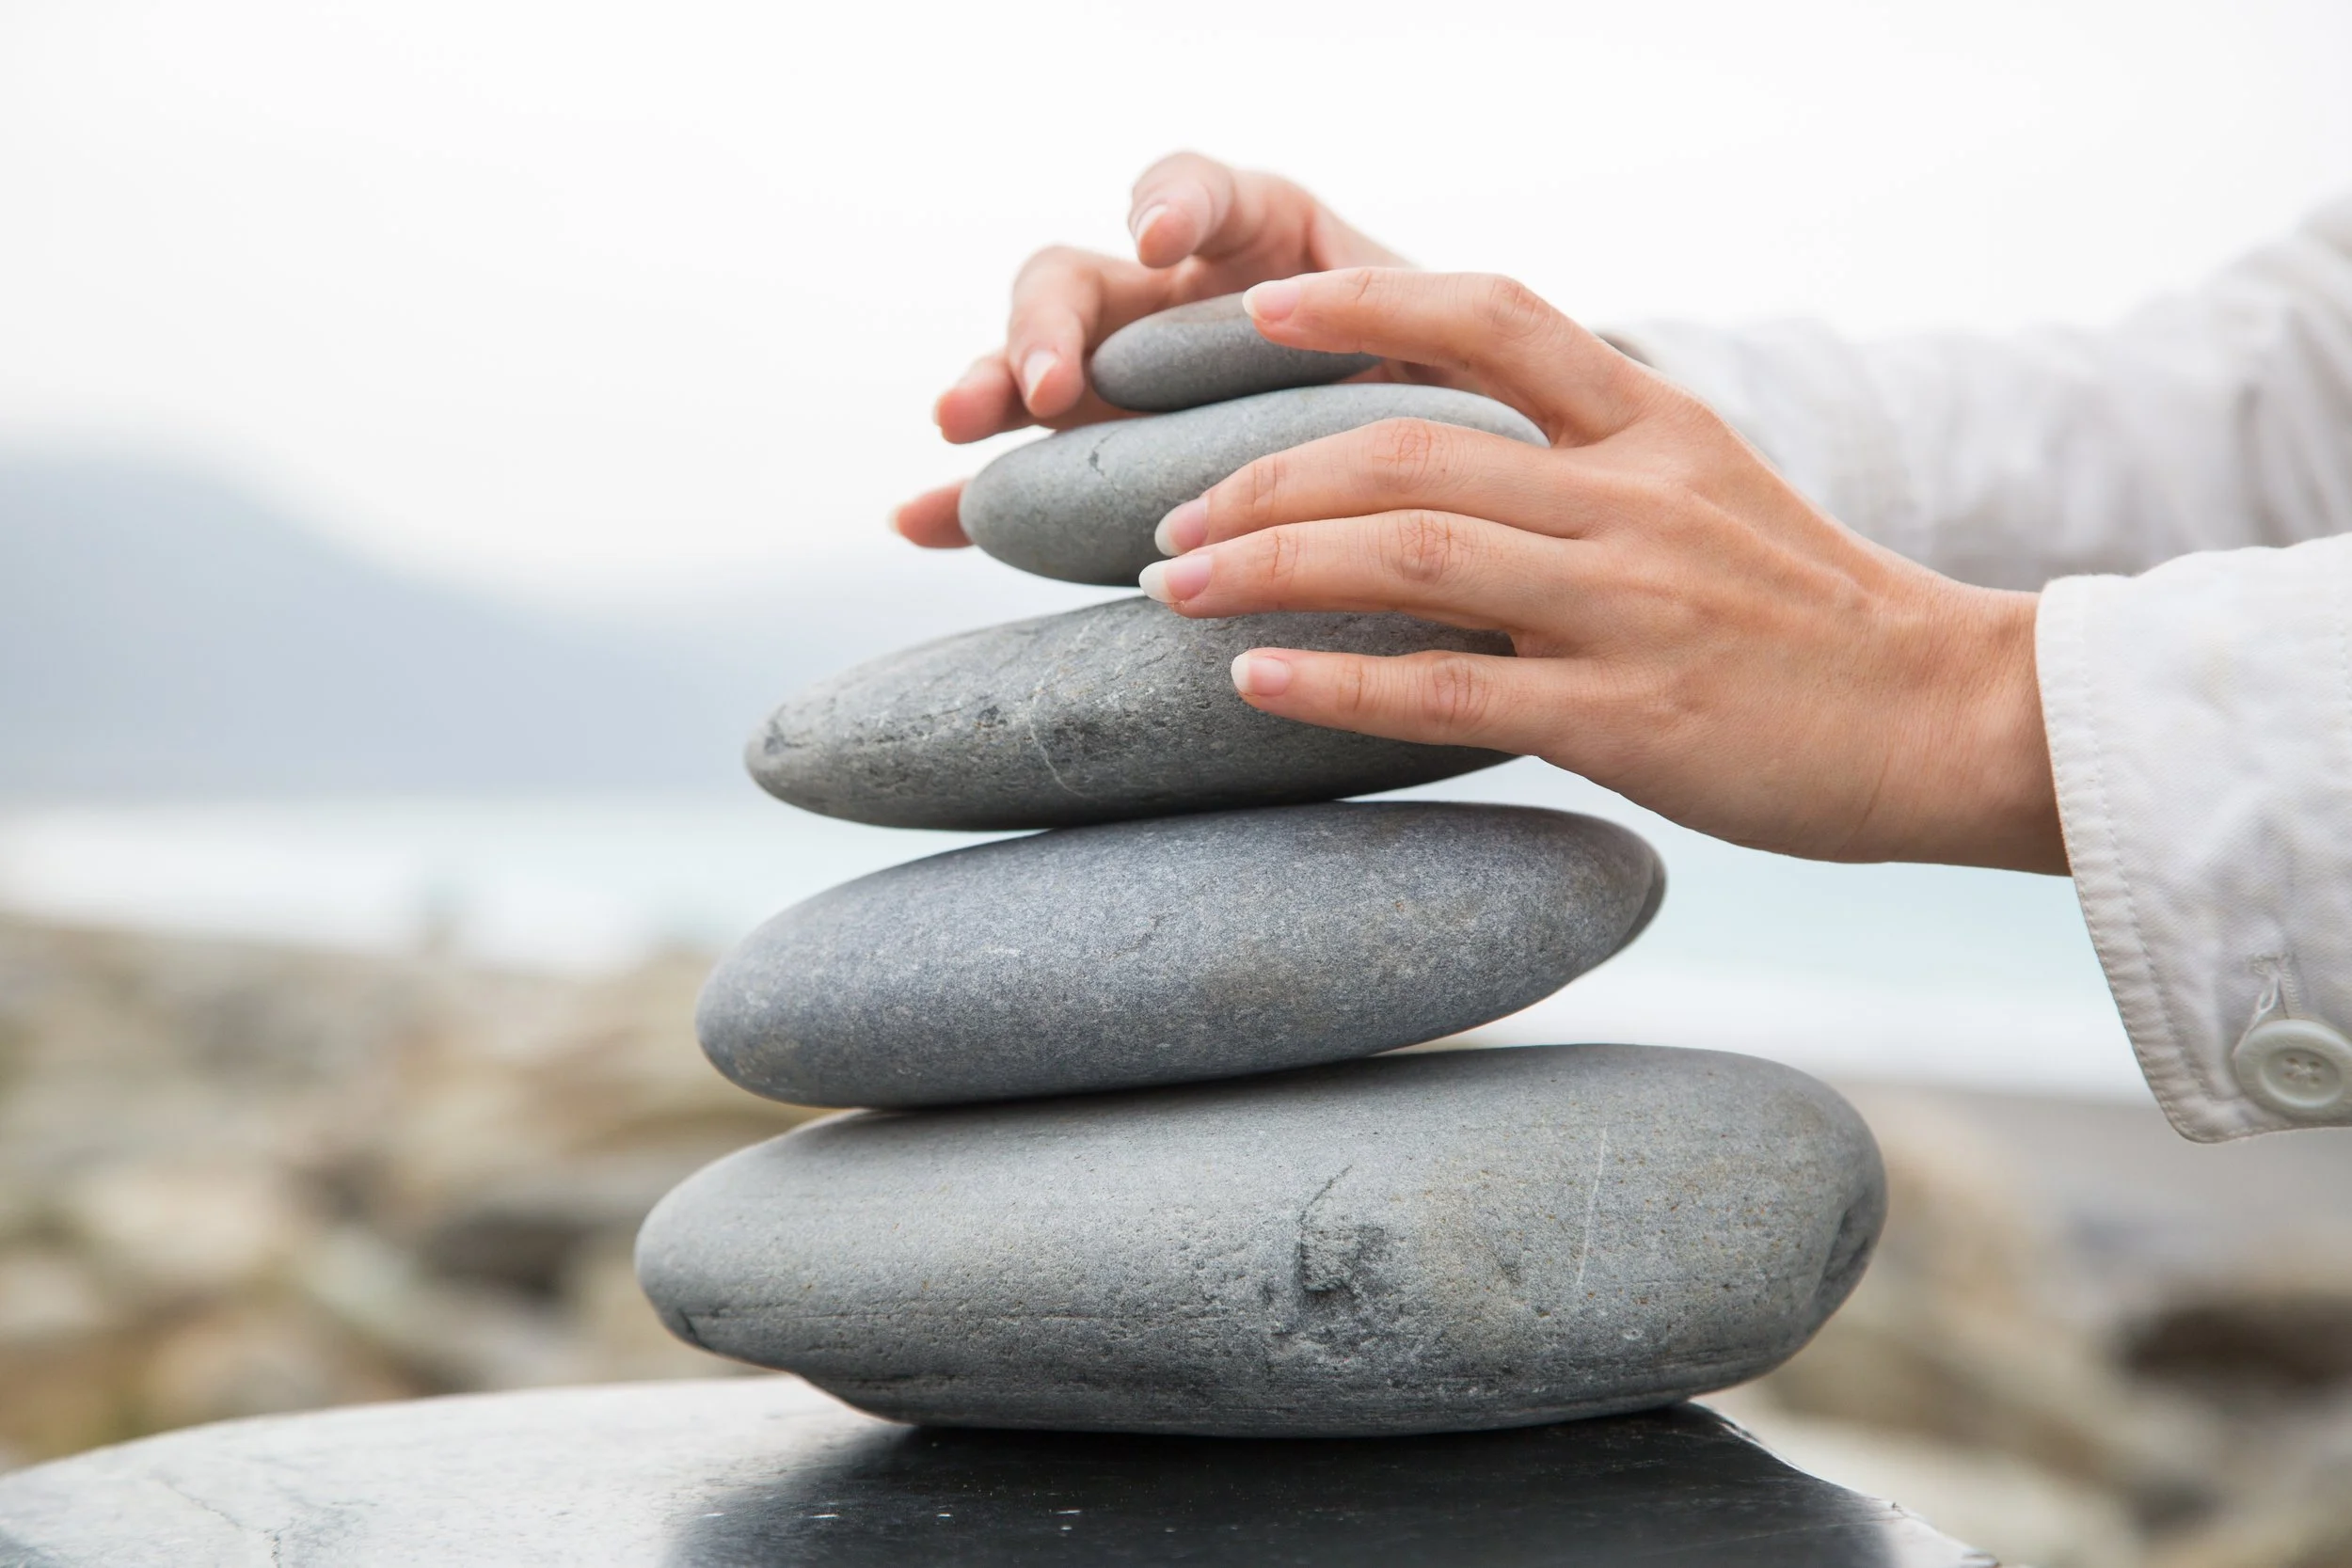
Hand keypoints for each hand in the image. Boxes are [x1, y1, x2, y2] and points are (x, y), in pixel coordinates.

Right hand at [893, 152, 1408, 548]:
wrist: (1453, 490)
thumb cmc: (1463, 396)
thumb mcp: (1454, 346)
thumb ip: (1423, 325)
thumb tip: (1439, 344)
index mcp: (1253, 245)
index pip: (1192, 191)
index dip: (1168, 201)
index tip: (1161, 237)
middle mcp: (1169, 306)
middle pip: (1076, 283)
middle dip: (1048, 323)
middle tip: (1051, 386)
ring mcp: (1121, 389)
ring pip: (1027, 371)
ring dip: (986, 386)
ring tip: (961, 423)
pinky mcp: (1098, 468)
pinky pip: (1018, 485)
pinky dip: (967, 504)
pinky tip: (916, 523)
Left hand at [1134, 269, 2065, 873]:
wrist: (1950, 719)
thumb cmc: (1814, 616)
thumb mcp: (1714, 495)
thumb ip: (1591, 470)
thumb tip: (1443, 480)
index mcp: (1657, 426)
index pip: (1496, 318)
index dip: (1365, 302)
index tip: (1259, 311)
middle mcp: (1636, 499)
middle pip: (1408, 451)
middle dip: (1267, 477)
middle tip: (1173, 521)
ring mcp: (1631, 606)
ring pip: (1409, 558)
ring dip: (1271, 566)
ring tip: (1179, 591)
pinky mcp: (1629, 719)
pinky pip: (1448, 691)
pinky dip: (1336, 685)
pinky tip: (1256, 686)